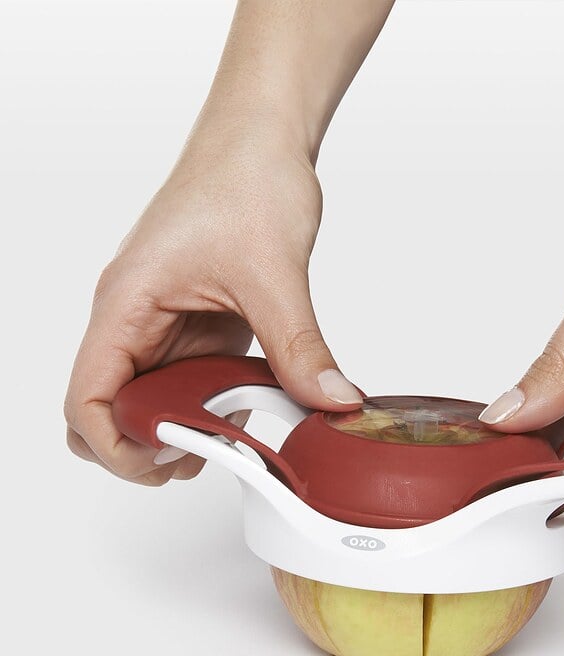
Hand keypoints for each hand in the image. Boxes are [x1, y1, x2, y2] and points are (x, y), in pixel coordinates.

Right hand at [64, 121, 362, 485]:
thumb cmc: (244, 178)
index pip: (86, 399)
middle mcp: (134, 316)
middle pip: (112, 407)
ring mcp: (164, 320)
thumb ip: (300, 348)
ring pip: (152, 396)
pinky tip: (252, 403)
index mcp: (126, 303)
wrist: (262, 137)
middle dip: (149, 443)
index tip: (166, 463)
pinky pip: (189, 375)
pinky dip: (211, 399)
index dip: (115, 446)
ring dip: (184, 424)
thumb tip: (331, 400)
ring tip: (233, 435)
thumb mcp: (274, 275)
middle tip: (205, 456)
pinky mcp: (195, 318)